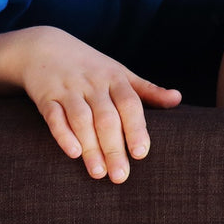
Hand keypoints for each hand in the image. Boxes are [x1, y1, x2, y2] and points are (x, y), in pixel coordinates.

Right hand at [15, 26, 182, 182]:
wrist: (45, 47)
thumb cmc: (91, 66)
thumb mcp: (120, 73)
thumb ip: (147, 90)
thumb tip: (178, 99)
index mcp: (115, 77)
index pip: (129, 104)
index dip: (136, 128)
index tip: (141, 153)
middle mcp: (93, 83)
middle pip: (106, 117)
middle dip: (114, 147)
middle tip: (120, 176)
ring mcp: (69, 89)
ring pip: (81, 119)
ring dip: (90, 147)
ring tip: (98, 173)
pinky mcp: (46, 96)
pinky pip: (54, 116)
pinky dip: (63, 134)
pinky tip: (73, 153)